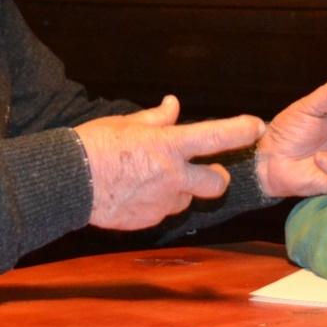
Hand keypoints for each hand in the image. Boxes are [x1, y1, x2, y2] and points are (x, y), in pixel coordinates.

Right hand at [75, 96, 264, 229]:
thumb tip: (173, 105)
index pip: (215, 136)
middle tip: (208, 172)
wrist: (69, 183)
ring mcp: (162, 202)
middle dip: (216, 178)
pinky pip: (164, 211)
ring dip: (181, 191)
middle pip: (216, 183)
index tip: (256, 126)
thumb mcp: (126, 124)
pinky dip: (157, 203)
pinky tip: (136, 194)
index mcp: (167, 145)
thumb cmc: (95, 146)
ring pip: (188, 200)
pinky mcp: (150, 220)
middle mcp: (171, 175)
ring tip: (153, 181)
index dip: (240, 130)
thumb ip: (156, 119)